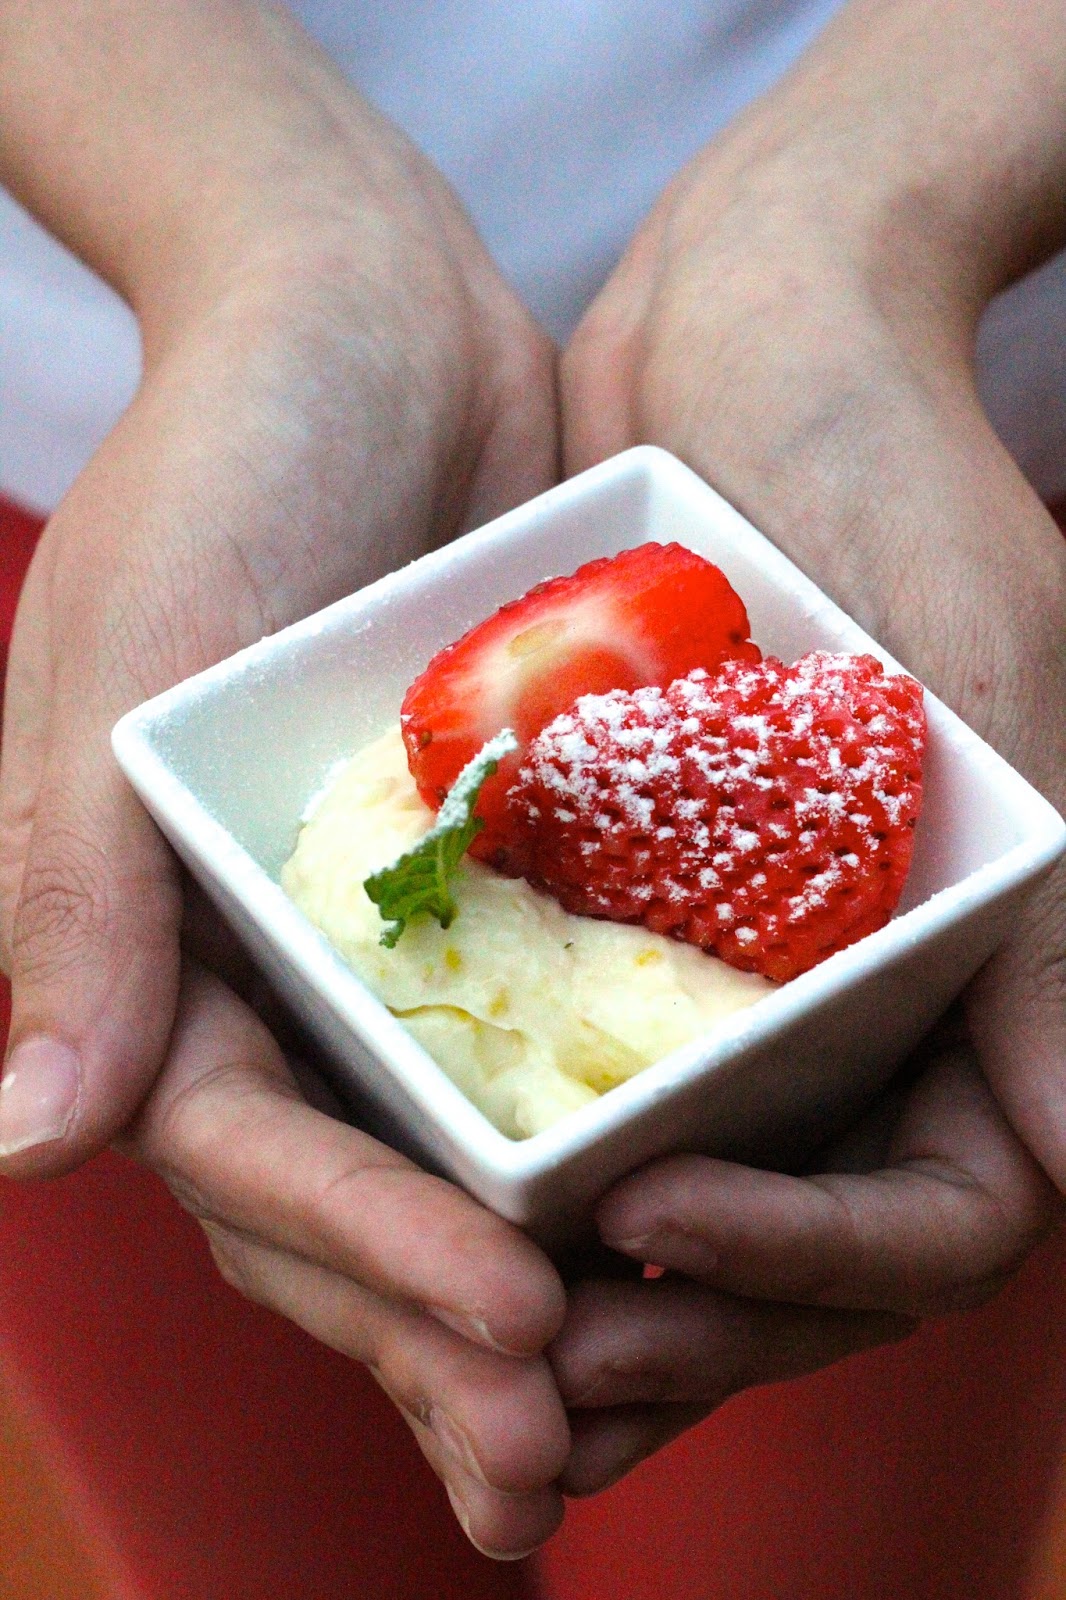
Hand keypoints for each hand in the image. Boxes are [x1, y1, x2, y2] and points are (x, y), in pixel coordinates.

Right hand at [0, 2, 564, 1553]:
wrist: (364, 325)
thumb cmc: (220, 467)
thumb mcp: (119, 664)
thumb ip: (79, 903)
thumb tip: (28, 1149)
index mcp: (162, 952)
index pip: (255, 1158)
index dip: (368, 1262)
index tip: (510, 1336)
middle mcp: (273, 971)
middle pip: (349, 1202)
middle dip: (443, 1343)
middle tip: (556, 1469)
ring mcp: (393, 939)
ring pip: (451, 1160)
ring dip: (528, 1300)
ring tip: (620, 1422)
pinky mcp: (507, 881)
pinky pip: (551, 1040)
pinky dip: (603, 1146)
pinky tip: (679, 1237)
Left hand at [554, 0, 1065, 1490]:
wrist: (753, 324)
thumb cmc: (890, 466)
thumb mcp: (996, 679)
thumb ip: (1048, 941)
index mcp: (997, 979)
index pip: (938, 1215)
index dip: (807, 1260)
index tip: (648, 1232)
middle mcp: (888, 1001)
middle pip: (810, 1245)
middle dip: (694, 1326)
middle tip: (535, 1386)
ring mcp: (771, 966)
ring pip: (703, 1193)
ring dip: (605, 1292)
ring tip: (480, 1351)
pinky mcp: (656, 909)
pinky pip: (603, 1078)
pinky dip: (542, 1164)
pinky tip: (446, 1210)